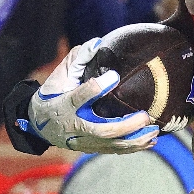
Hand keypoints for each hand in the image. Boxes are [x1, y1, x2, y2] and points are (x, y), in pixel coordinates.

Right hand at [19, 41, 156, 152]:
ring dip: (134, 139)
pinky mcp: (91, 147)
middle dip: (125, 125)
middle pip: (100, 130)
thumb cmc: (54, 94)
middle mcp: (75, 125)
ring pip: (110, 144)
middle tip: (145, 116)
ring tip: (154, 130)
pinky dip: (133, 147)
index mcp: (65, 104)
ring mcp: (83, 140)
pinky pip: (113, 150)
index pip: (80, 97)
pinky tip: (151, 140)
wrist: (39, 123)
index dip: (97, 87)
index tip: (114, 76)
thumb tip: (98, 43)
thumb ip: (78, 58)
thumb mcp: (60, 75)